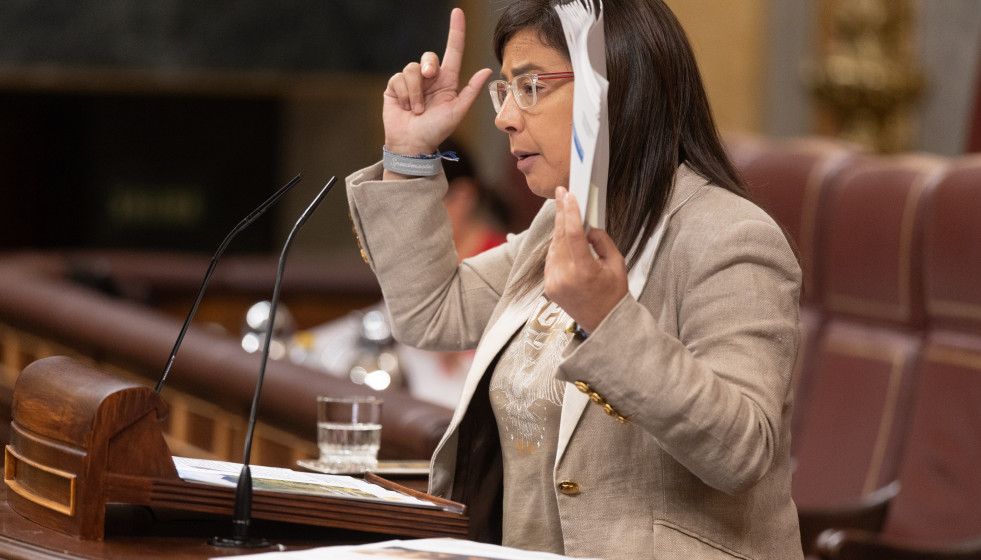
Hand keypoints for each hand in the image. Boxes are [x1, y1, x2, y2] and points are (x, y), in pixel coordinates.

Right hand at [382, 8, 492, 161]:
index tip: (457, 12)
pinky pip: (399, 78)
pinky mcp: (395, 87)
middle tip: (429, 80)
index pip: (453, 51)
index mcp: (447, 81)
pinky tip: (406, 108)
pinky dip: (405, 94)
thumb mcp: (457, 112)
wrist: (413, 145)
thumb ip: (470, 91)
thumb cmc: (436, 131)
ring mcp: (412, 82)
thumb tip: (486, 72)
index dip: (455, 32)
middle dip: (429, 66)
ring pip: (413, 68)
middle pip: (429, 56)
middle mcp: (430, 79)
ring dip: (416, 92)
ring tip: (418, 109)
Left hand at [544, 187, 628, 333]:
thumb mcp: (616, 264)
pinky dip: (557, 247)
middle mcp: (564, 277)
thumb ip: (601, 241)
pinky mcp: (548, 287)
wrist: (604, 323)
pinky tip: (565, 238)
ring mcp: (553, 283)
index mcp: (584, 272)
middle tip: (562, 194)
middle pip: (560, 237)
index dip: (570, 212)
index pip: (573, 235)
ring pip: (553, 247)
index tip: (568, 195)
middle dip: (562, 214)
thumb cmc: (614, 293)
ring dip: (560, 230)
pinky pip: (551, 259)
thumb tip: (588, 225)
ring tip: (567, 213)